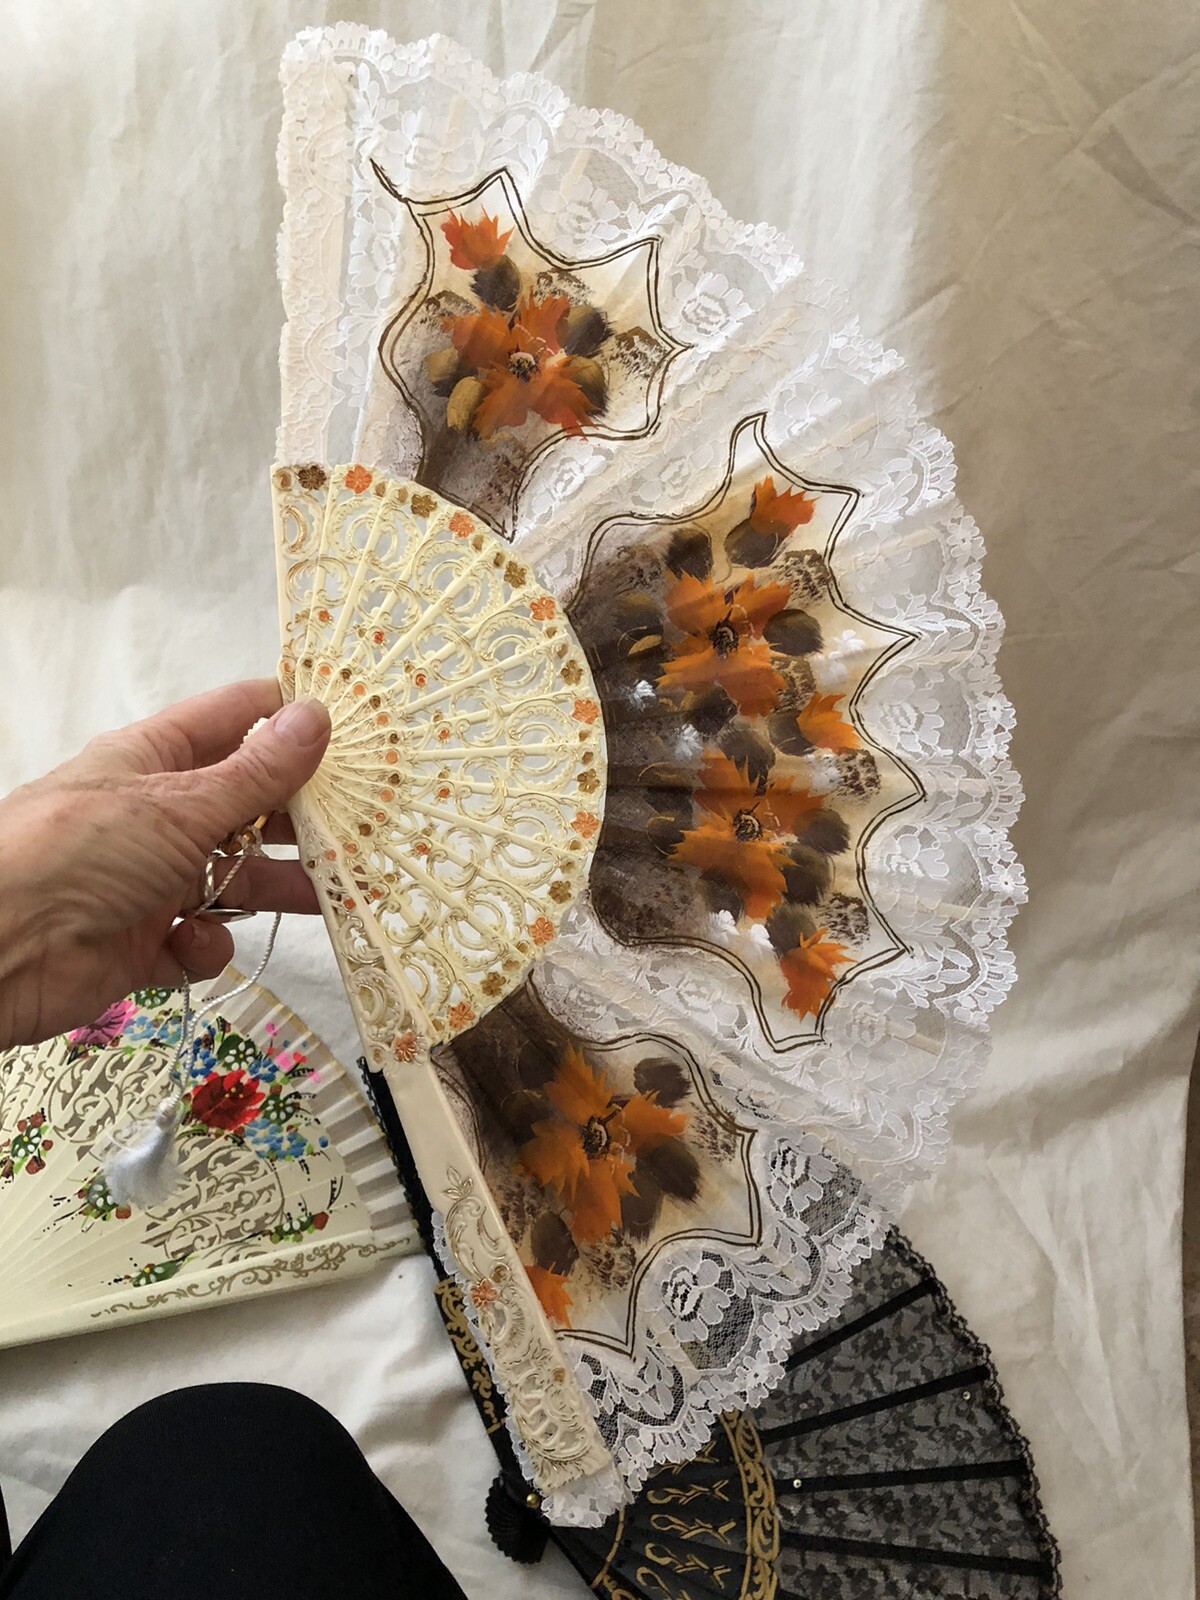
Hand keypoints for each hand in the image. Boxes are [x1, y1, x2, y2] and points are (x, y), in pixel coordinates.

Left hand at [0, 679, 330, 1048]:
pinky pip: (201, 940)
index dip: (289, 718)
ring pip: (235, 879)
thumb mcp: (179, 804)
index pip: (233, 720)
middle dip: (299, 818)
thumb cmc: (80, 852)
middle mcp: (158, 814)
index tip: (358, 726)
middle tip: (361, 823)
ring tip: (327, 896)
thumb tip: (317, 715)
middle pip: (247, 806)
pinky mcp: (146, 943)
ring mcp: (152, 880)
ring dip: (273, 889)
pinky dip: (204, 946)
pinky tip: (188, 943)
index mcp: (155, 759)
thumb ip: (256, 771)